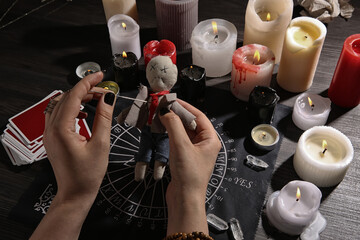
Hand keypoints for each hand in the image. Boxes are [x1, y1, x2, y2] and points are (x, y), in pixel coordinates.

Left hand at [31, 72, 115, 239]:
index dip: (88, 83)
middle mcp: (50, 129)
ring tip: (96, 98)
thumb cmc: (88, 174)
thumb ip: (104, 117)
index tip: (100, 75)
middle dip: (85, 90)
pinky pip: (58, 114)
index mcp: (61, 129)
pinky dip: (72, 108)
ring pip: (61, 104)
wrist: (75, 193)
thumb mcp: (101, 144)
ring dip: (78, 98)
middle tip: (104, 90)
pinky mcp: (52, 137)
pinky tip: (84, 112)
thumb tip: (107, 98)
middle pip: (66, 98)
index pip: (73, 96)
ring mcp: (49, 133)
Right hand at [159, 99, 220, 234]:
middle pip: (191, 122)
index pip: (198, 116)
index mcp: (210, 139)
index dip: (185, 106)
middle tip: (163, 107)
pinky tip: (162, 129)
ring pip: (184, 131)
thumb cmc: (188, 174)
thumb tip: (165, 110)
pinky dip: (171, 133)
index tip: (171, 99)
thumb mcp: (181, 146)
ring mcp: (195, 151)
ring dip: (173, 124)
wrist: (184, 199)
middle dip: (177, 114)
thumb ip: (173, 125)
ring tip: (160, 116)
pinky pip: (179, 140)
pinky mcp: (186, 157)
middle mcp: (205, 143)